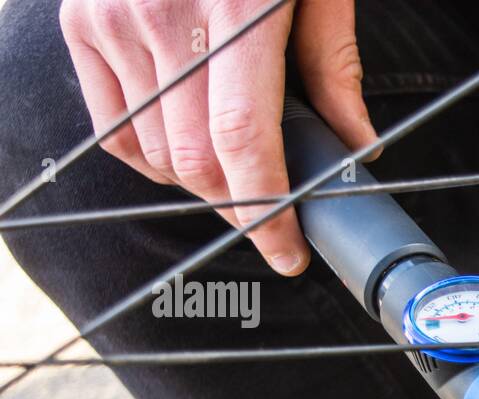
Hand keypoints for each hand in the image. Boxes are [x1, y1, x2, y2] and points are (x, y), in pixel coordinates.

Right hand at [59, 0, 380, 274]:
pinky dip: (153, 158)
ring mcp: (110, 18)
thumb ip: (334, 64)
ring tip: (238, 172)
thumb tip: (355, 146)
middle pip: (196, 160)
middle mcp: (162, 12)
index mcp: (235, 3)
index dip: (269, 210)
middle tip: (276, 214)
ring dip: (201, 184)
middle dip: (241, 206)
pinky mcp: (80, 23)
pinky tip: (189, 148)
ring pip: (155, 155)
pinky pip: (114, 131)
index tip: (289, 250)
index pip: (243, 138)